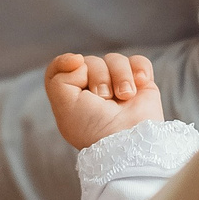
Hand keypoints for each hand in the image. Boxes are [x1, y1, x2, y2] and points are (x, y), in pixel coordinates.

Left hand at [45, 52, 163, 148]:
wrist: (129, 139)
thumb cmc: (94, 127)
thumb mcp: (64, 105)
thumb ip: (58, 77)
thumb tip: (79, 60)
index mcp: (72, 96)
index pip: (62, 68)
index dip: (65, 61)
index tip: (76, 63)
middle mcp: (93, 90)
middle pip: (90, 61)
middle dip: (98, 76)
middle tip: (104, 98)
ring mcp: (117, 86)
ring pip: (114, 60)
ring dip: (120, 76)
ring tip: (125, 96)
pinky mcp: (140, 85)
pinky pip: (138, 61)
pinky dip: (140, 69)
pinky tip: (140, 84)